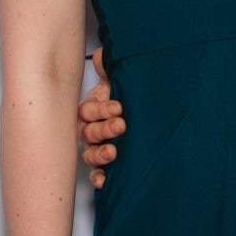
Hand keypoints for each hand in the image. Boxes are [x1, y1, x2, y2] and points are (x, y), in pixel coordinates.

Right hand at [78, 46, 123, 189]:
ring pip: (90, 154)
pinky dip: (99, 178)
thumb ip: (109, 70)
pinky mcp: (105, 165)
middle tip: (121, 125)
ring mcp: (96, 148)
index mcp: (91, 110)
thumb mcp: (119, 83)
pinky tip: (105, 181)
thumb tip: (101, 54)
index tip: (118, 106)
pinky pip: (96, 174)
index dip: (100, 109)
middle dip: (104, 129)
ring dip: (99, 154)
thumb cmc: (127, 100)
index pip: (88, 110)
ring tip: (113, 152)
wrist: (147, 119)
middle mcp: (91, 130)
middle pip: (89, 132)